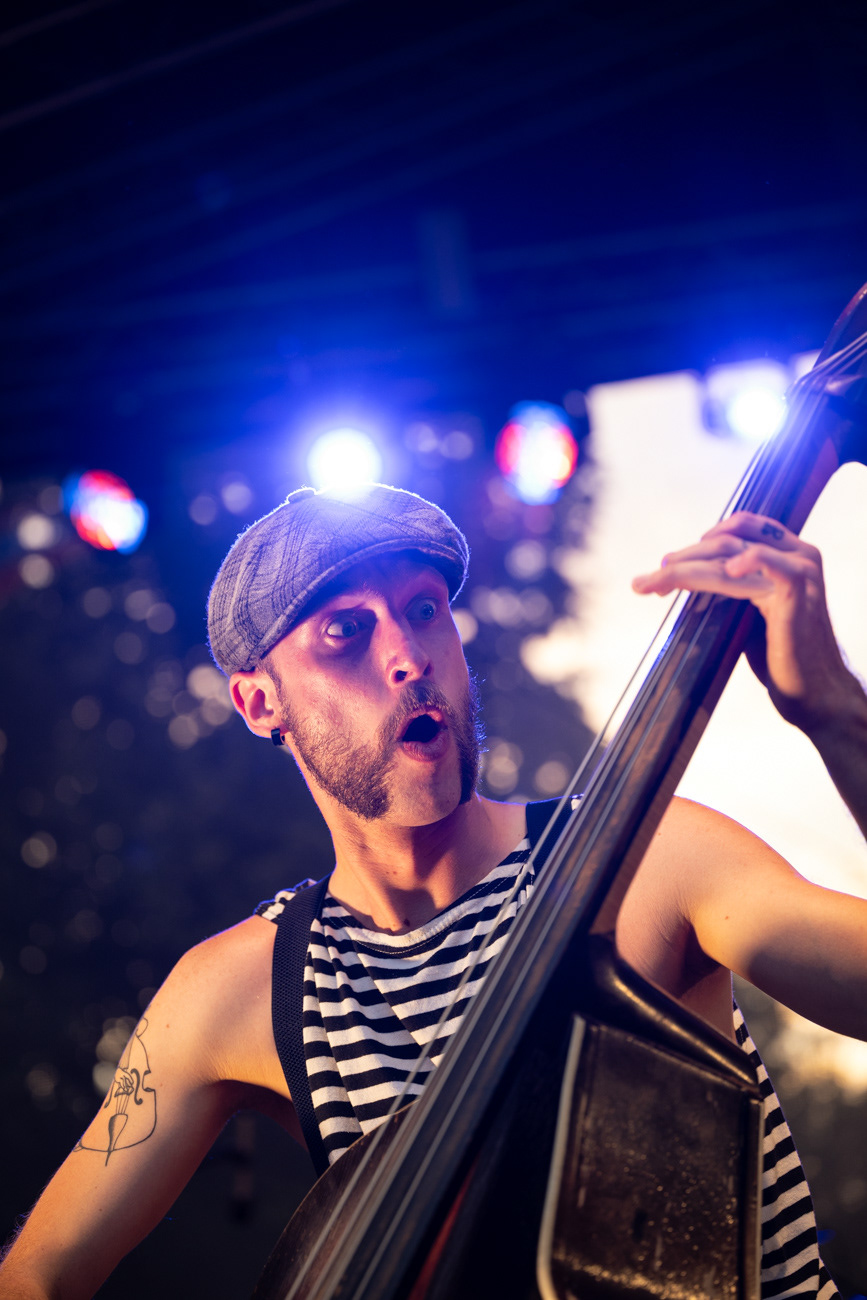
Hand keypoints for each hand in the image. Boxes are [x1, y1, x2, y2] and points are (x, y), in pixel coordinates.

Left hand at [631, 511, 857, 735]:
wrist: (814, 694)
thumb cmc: (783, 657)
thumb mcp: (749, 616)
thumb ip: (730, 591)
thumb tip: (686, 580)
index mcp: (787, 555)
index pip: (736, 531)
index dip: (698, 546)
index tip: (665, 568)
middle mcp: (796, 554)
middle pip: (727, 540)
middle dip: (683, 558)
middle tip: (649, 579)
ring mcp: (799, 570)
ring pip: (730, 553)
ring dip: (688, 567)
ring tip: (659, 581)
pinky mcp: (797, 591)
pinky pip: (767, 561)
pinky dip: (743, 560)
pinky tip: (723, 572)